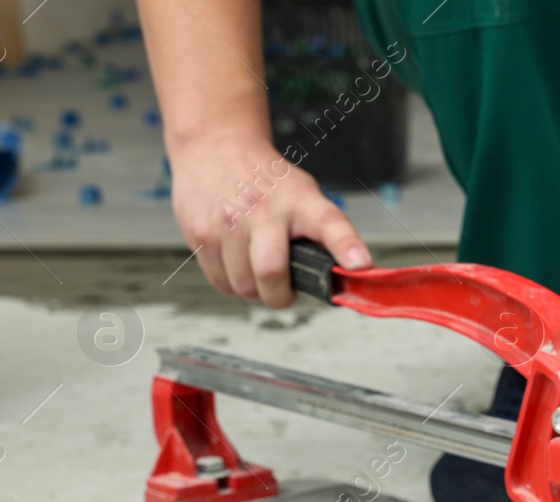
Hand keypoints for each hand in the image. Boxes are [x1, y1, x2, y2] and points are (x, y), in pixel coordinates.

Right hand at [169, 135, 369, 307]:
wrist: (214, 146)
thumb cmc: (265, 179)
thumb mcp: (303, 194)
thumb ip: (323, 233)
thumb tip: (346, 275)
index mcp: (300, 201)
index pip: (329, 223)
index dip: (346, 246)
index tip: (359, 264)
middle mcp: (263, 210)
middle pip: (270, 273)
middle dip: (280, 297)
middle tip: (283, 291)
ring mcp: (227, 222)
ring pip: (243, 286)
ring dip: (254, 290)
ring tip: (257, 270)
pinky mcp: (199, 233)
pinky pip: (220, 281)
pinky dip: (232, 283)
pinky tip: (236, 262)